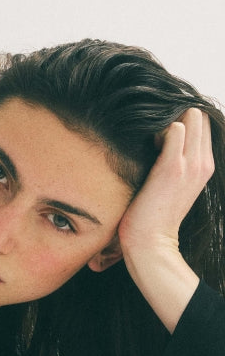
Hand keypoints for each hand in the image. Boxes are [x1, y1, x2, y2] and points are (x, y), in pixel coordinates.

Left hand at [115, 107, 214, 262]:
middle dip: (176, 115)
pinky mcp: (172, 166)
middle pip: (198, 115)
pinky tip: (148, 146)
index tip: (163, 135)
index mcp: (206, 165)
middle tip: (156, 135)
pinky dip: (159, 130)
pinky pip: (174, 128)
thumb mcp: (175, 181)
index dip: (183, 120)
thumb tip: (165, 134)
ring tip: (152, 142)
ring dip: (167, 122)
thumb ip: (178, 158)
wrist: (151, 240)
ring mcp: (191, 164)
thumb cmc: (155, 210)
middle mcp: (204, 162)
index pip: (203, 121)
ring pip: (189, 117)